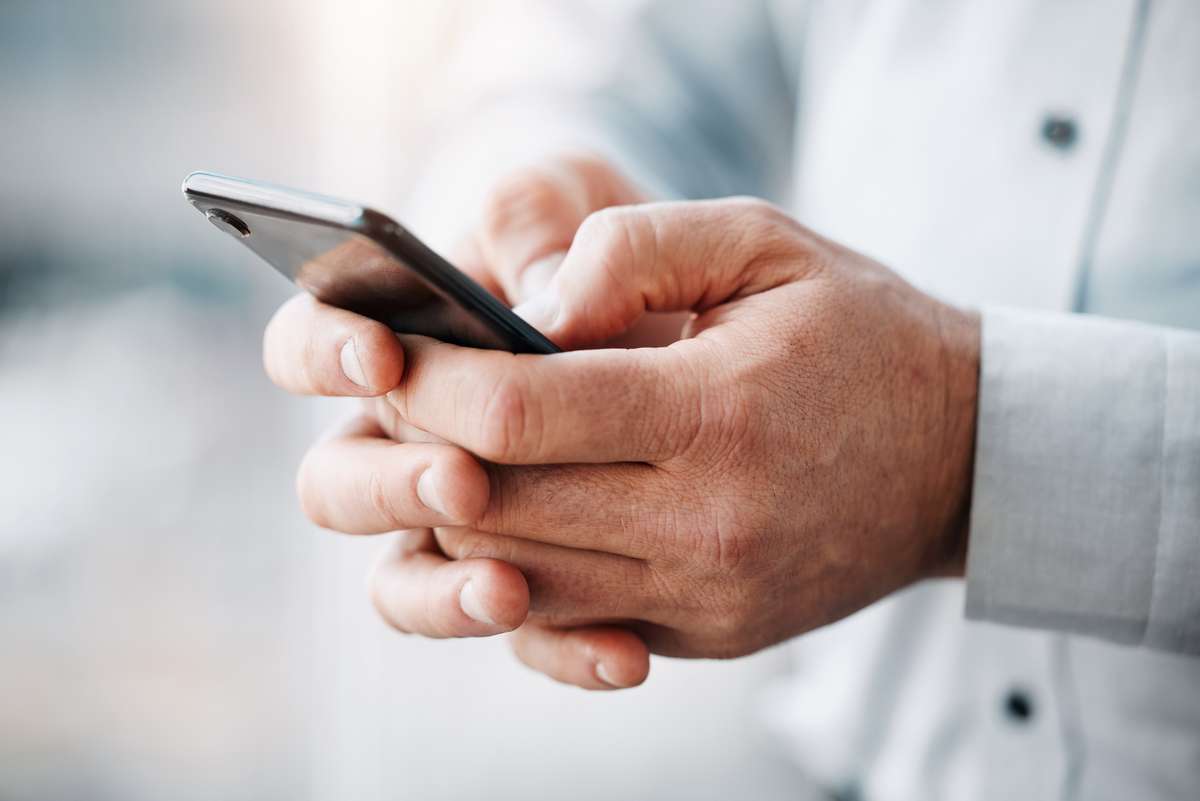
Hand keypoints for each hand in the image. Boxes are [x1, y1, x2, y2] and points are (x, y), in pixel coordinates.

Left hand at [270, 194, 980, 679]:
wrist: (963, 456)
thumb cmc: (858, 332)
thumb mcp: (762, 242)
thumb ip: (631, 251)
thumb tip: (521, 311)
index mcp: (716, 413)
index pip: (516, 414)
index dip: (428, 382)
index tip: (388, 351)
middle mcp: (707, 524)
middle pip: (495, 508)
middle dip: (419, 451)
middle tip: (397, 401)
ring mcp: (706, 595)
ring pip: (516, 576)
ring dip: (458, 517)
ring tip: (451, 452)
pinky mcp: (706, 634)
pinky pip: (570, 619)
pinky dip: (519, 568)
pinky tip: (517, 512)